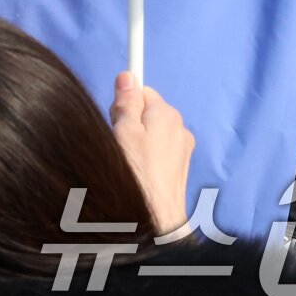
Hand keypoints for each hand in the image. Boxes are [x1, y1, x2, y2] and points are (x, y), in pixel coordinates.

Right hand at [110, 71, 193, 235]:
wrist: (156, 218)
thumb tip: (128, 76)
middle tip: (116, 141)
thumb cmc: (137, 174)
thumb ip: (126, 102)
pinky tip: (137, 172)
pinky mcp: (179, 167)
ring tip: (126, 161)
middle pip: (146, 111)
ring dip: (137, 141)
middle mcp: (179, 128)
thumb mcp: (122, 131)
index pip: (142, 91)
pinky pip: (158, 151)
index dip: (124, 102)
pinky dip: (146, 157)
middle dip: (129, 122)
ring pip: (152, 132)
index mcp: (166, 114)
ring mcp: (182, 149)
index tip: (114, 113)